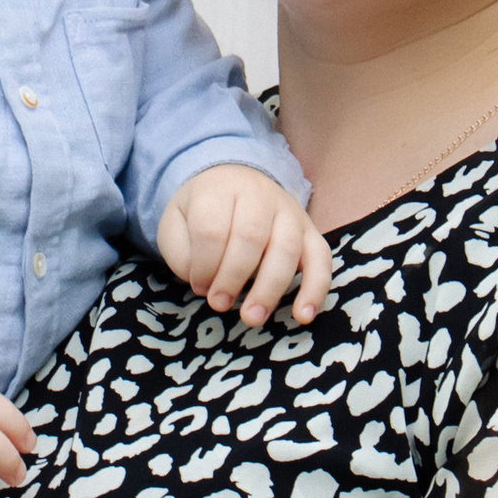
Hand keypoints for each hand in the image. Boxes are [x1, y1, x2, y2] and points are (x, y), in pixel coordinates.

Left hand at [156, 165, 333, 327]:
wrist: (233, 179)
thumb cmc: (202, 211)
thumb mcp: (176, 222)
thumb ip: (181, 252)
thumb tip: (204, 283)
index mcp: (219, 189)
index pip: (211, 228)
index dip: (204, 265)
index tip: (199, 287)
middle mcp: (258, 195)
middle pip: (250, 237)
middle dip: (233, 277)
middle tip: (219, 304)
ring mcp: (289, 211)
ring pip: (286, 248)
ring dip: (269, 289)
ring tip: (252, 318)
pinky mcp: (310, 230)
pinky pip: (321, 258)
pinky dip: (316, 289)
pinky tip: (303, 316)